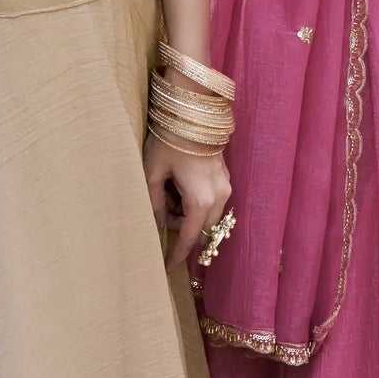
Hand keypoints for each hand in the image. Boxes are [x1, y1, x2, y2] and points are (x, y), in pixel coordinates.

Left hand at [144, 133, 231, 274]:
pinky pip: (213, 200)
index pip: (190, 240)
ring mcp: (226, 185)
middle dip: (183, 230)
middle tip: (162, 210)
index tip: (166, 269)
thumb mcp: (153, 173)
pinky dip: (196, 202)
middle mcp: (219, 197)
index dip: (177, 256)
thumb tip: (155, 226)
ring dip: (189, 215)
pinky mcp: (225, 175)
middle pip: (203, 231)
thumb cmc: (168, 140)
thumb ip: (154, 205)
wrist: (192, 109)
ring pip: (209, 216)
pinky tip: (180, 182)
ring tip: (169, 190)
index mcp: (201, 201)